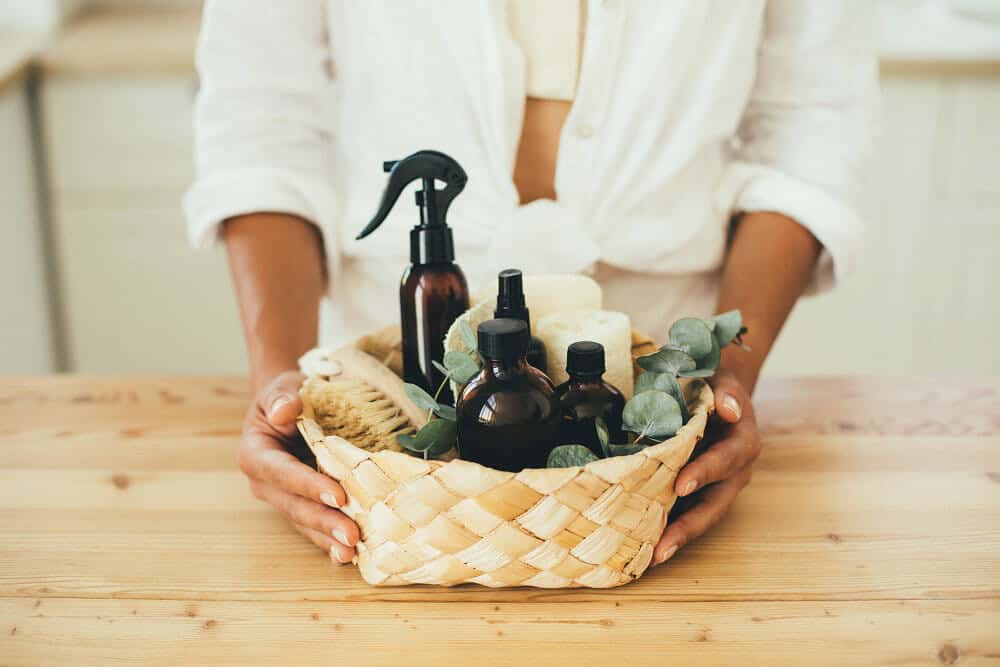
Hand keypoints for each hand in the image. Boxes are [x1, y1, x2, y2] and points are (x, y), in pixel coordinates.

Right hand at [238, 370, 359, 563]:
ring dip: (328, 538)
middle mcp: (265, 483)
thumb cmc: (288, 395)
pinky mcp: (302, 505)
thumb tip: (286, 411)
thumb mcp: (283, 387)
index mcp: (255, 453)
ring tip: (351, 552)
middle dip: (323, 521)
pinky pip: (314, 526)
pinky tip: (348, 556)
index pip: (281, 472)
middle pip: (294, 506)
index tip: (337, 495)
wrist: (292, 407)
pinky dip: (330, 540)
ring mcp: (283, 498)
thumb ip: (283, 397)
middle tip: (351, 535)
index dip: (307, 485)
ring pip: (305, 521)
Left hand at [652, 368, 759, 563]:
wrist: (720, 394)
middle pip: (715, 505)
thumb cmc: (716, 386)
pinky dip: (670, 529)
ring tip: (652, 557)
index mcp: (742, 443)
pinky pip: (688, 514)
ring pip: (702, 517)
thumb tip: (728, 408)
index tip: (681, 485)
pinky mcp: (701, 494)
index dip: (704, 472)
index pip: (724, 461)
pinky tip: (645, 546)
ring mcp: (719, 487)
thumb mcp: (724, 381)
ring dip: (678, 538)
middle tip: (662, 547)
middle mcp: (735, 472)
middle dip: (688, 527)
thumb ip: (725, 393)